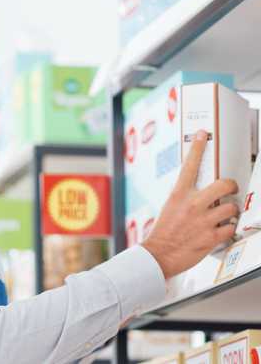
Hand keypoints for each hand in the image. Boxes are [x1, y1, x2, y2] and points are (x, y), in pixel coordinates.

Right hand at [143, 130, 239, 278]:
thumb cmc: (163, 233)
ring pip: (232, 209)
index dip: (197, 147)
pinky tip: (219, 232)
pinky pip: (230, 228)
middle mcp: (193, 204)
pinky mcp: (211, 237)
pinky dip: (227, 230)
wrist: (158, 255)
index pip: (190, 165)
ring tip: (223, 217)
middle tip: (230, 191)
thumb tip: (201, 192)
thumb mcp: (169, 208)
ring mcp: (204, 220)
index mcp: (179, 194)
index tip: (202, 135)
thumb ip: (185, 198)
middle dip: (232, 187)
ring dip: (230, 213)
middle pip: (225, 185)